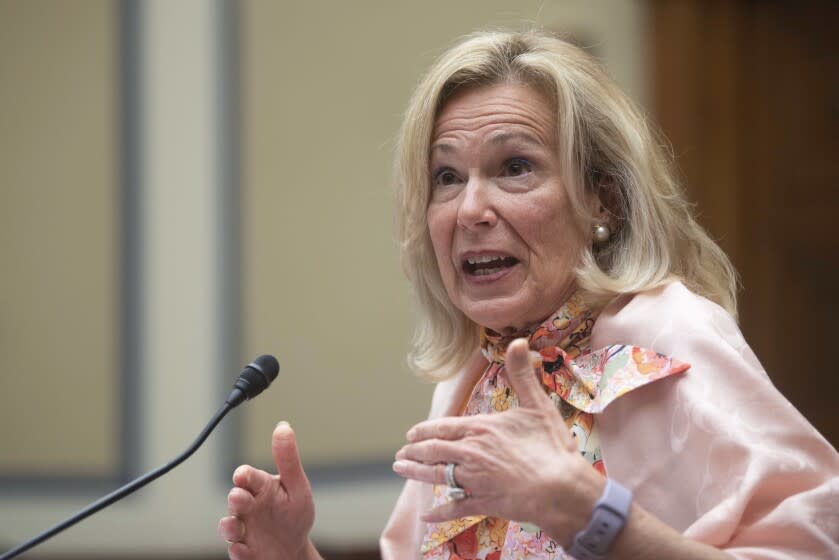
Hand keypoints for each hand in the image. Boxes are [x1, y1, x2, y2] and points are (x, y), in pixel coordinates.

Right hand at [218, 422, 318, 559]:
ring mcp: (244, 529)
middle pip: (237, 499)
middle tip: (238, 497)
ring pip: (230, 526)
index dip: (245, 475)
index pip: (249, 477)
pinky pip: (237, 551)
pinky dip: (238, 550)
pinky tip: (243, 549)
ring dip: (229, 526)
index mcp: (261, 487)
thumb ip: (288, 458)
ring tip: (234, 527)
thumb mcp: (296, 486)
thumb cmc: (293, 514)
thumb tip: (283, 427)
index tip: (242, 475)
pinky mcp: (244, 550)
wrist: (292, 549)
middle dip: (236, 498)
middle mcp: (248, 506)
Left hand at [392, 338, 602, 544]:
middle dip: (414, 452)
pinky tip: (427, 516)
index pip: (443, 428)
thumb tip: (518, 341)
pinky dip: (439, 512)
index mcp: (480, 429)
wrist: (561, 488)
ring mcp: (473, 479)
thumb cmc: (551, 446)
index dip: (424, 432)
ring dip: (416, 473)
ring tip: (401, 470)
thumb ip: (522, 374)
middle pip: (433, 452)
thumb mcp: (537, 404)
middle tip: (400, 454)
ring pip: (437, 476)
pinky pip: (454, 508)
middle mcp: (470, 453)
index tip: (411, 435)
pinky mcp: (481, 502)